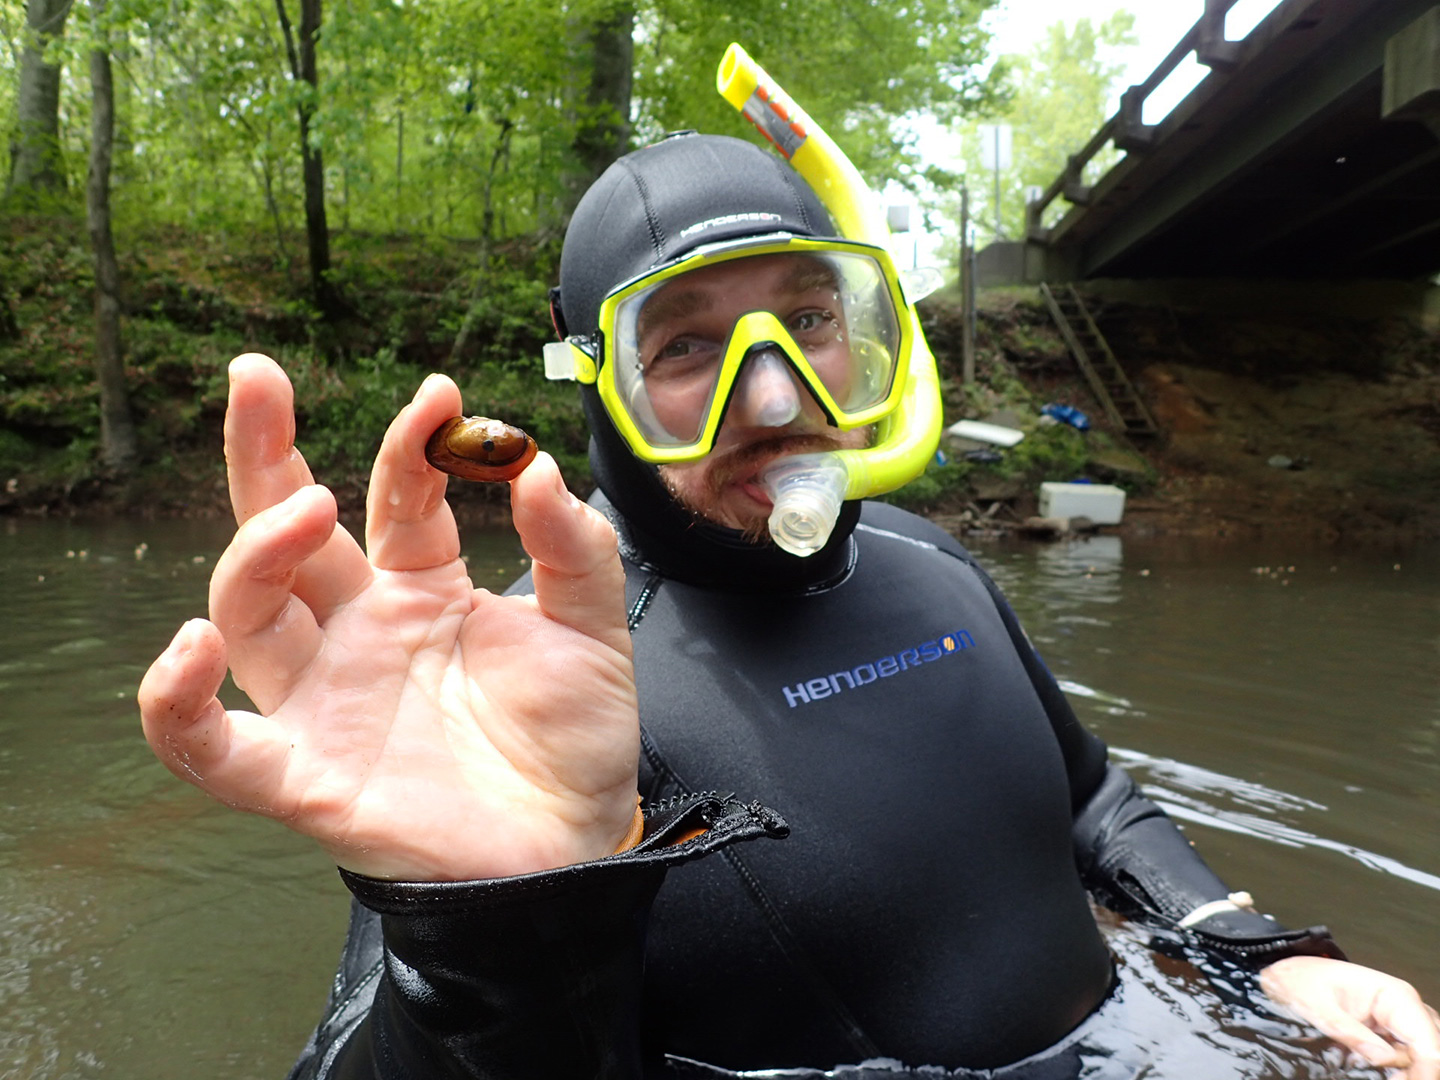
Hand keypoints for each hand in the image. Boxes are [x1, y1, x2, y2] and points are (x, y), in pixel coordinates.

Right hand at [139, 354, 639, 881]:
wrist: (575, 849)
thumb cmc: (575, 741)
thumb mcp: (594, 632)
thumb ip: (574, 550)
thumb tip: (534, 462)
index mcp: (424, 589)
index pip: (397, 497)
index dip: (412, 443)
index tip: (442, 396)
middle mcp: (361, 632)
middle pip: (287, 531)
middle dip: (266, 451)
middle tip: (255, 374)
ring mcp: (327, 699)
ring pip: (248, 610)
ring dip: (255, 552)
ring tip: (305, 509)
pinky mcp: (308, 777)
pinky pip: (212, 747)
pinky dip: (178, 704)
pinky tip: (194, 647)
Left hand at [1260, 956, 1439, 1078]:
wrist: (1286, 975)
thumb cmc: (1300, 983)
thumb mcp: (1317, 1008)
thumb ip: (1349, 1032)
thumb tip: (1384, 1059)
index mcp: (1395, 996)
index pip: (1427, 1041)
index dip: (1424, 1071)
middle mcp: (1405, 1007)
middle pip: (1430, 1051)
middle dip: (1416, 1073)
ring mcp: (1399, 1021)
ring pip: (1420, 1057)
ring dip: (1402, 1072)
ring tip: (1359, 1064)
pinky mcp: (1387, 1033)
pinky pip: (1402, 1058)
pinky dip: (1391, 1069)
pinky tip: (1361, 1065)